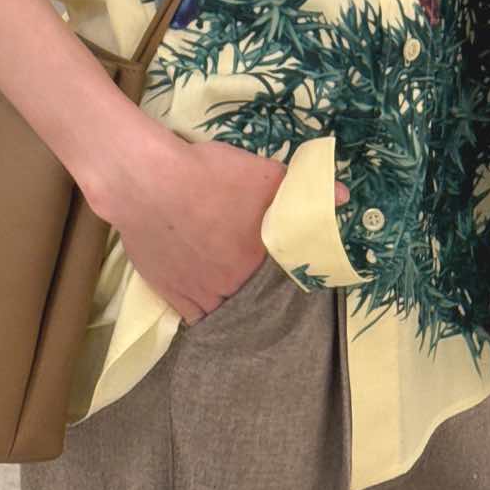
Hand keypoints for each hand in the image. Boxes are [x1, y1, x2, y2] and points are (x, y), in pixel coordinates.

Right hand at [97, 133, 350, 323]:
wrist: (146, 182)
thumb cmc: (207, 174)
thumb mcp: (262, 173)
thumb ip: (300, 189)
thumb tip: (343, 197)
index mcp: (261, 259)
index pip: (286, 279)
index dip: (289, 275)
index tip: (292, 272)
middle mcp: (234, 286)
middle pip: (256, 299)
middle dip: (261, 292)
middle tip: (261, 280)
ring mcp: (200, 294)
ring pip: (227, 312)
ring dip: (235, 305)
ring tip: (239, 294)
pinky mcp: (172, 295)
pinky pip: (196, 317)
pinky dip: (205, 312)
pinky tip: (212, 304)